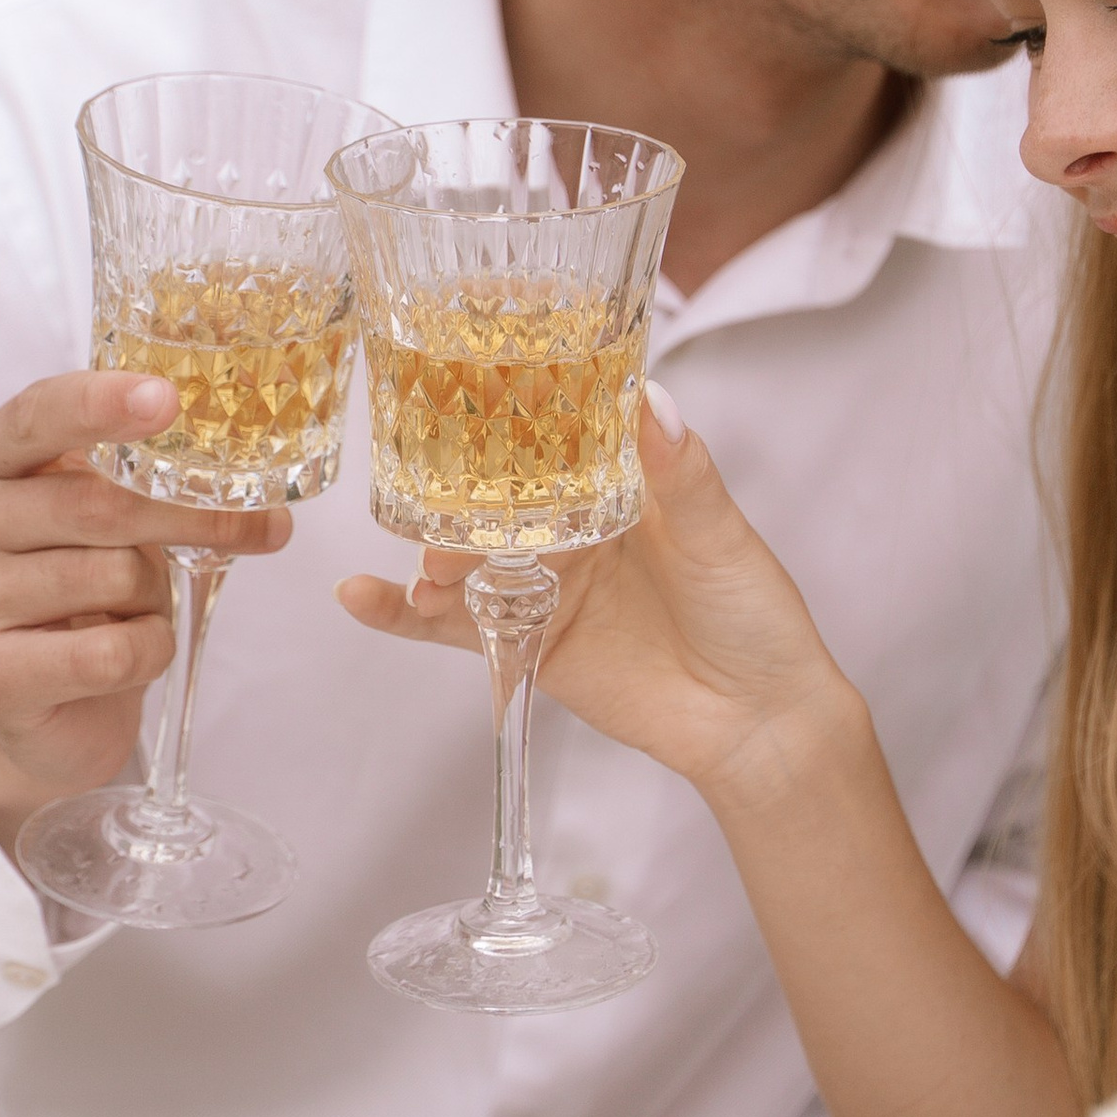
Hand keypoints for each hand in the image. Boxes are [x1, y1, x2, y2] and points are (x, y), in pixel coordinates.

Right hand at [0, 370, 287, 854]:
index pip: (36, 415)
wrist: (42, 711)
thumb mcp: (106, 522)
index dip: (100, 403)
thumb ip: (145, 482)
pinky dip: (147, 651)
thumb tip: (256, 485)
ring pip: (111, 577)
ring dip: (157, 597)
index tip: (167, 399)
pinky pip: (107, 652)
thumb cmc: (83, 595)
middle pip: (95, 502)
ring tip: (140, 609)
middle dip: (192, 514)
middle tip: (258, 526)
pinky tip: (132, 653)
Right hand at [336, 394, 864, 822]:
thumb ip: (682, 475)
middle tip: (433, 504)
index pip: (553, 436)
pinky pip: (455, 626)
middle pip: (498, 497)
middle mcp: (575, 528)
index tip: (458, 393)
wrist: (756, 723)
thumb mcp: (720, 538)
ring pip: (468, 558)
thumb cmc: (754, 618)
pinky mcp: (526, 642)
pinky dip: (405, 616)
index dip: (507, 415)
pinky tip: (360, 598)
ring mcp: (546, 584)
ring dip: (431, 557)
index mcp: (622, 485)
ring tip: (424, 568)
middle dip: (457, 496)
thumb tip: (651, 399)